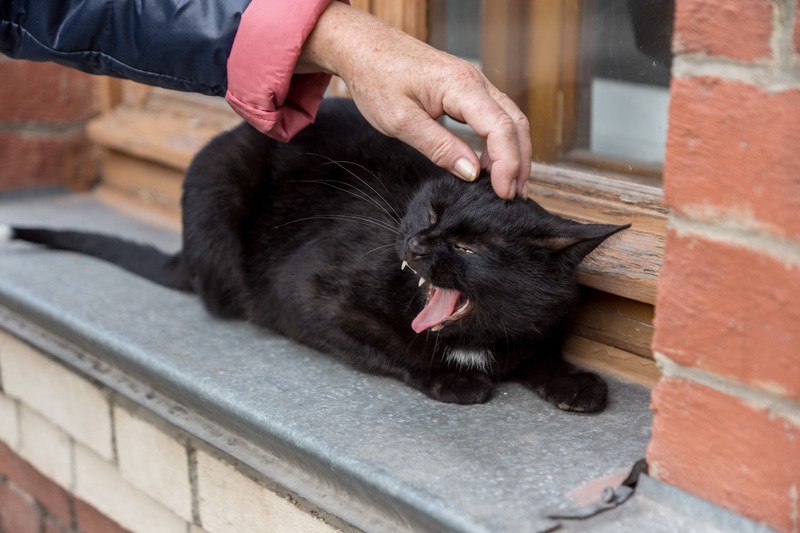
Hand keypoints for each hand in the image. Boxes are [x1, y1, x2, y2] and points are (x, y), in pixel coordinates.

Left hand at [298, 2, 530, 199]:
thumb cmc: (375, 78)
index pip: (501, 128)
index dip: (507, 164)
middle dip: (519, 162)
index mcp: (460, 86)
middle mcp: (474, 80)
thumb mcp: (401, 120)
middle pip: (515, 124)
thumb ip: (438, 147)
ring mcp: (472, 83)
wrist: (362, 47)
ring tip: (507, 186)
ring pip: (509, 120)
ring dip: (512, 153)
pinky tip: (489, 165)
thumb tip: (471, 173)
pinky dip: (499, 142)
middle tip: (512, 197)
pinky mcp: (465, 89)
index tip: (502, 193)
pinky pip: (494, 116)